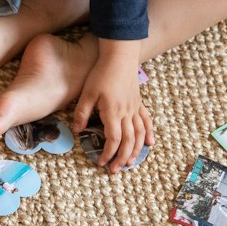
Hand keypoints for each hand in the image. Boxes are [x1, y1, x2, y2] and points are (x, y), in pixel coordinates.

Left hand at [72, 54, 152, 171]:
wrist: (120, 56)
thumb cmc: (102, 73)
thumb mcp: (87, 93)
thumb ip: (82, 113)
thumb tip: (77, 130)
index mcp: (113, 113)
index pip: (113, 139)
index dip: (108, 153)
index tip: (101, 162)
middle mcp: (127, 113)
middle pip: (128, 141)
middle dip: (122, 158)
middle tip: (115, 170)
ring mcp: (135, 108)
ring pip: (139, 134)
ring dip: (136, 150)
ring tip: (131, 163)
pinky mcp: (138, 102)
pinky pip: (146, 121)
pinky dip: (149, 133)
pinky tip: (149, 143)